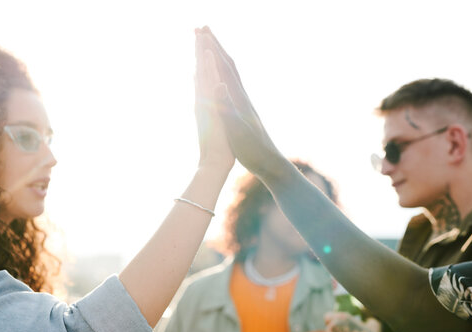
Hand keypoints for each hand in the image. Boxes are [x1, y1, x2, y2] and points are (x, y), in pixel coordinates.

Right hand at [197, 26, 285, 178]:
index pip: (223, 66)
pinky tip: (221, 79)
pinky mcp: (244, 111)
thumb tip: (219, 84)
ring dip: (220, 58)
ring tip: (211, 47)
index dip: (212, 47)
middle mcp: (242, 96)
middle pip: (228, 64)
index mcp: (238, 98)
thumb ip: (227, 106)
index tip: (201, 30)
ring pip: (230, 74)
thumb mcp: (237, 129)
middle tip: (203, 29)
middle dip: (215, 45)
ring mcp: (244, 103)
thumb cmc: (252, 149)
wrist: (269, 162)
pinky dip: (223, 75)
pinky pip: (231, 86)